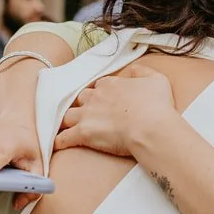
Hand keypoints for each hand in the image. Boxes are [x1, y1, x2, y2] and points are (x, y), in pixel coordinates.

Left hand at [52, 65, 177, 156]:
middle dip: (82, 105)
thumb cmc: (157, 106)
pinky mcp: (83, 133)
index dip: (101, 93)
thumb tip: (132, 69)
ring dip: (67, 121)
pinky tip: (56, 145)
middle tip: (87, 113)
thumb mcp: (157, 79)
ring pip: (67, 115)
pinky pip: (63, 138)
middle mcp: (96, 97)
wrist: (151, 128)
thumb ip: (143, 71)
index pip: (99, 85)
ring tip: (66, 127)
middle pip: (80, 98)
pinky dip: (59, 141)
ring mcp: (87, 115)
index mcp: (111, 84)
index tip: (104, 100)